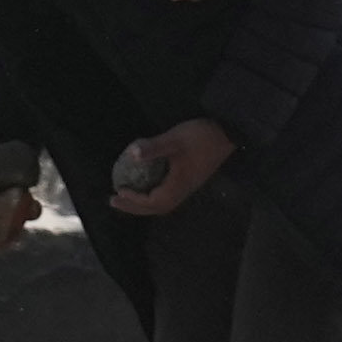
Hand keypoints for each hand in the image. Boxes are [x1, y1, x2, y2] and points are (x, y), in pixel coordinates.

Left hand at [108, 118, 233, 221]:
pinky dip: (152, 195)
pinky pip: (167, 195)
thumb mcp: (174, 139)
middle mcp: (183, 191)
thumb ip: (154, 147)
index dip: (134, 200)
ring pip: (162, 203)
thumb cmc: (200, 136)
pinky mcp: (190, 180)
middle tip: (113, 200)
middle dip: (134, 207)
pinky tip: (146, 185)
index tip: (118, 191)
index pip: (153, 201)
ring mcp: (188, 187)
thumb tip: (131, 154)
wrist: (228, 134)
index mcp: (179, 185)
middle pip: (156, 207)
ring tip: (126, 197)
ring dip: (143, 203)